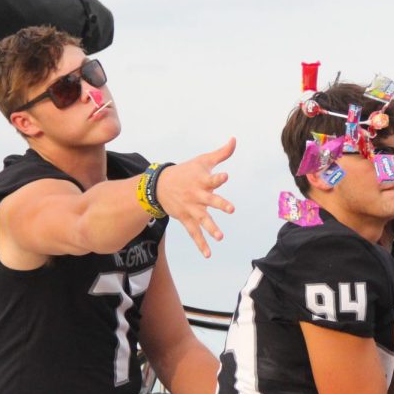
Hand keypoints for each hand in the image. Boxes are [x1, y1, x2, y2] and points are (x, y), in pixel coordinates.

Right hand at [156, 138, 236, 256]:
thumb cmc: (186, 171)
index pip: (212, 179)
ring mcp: (191, 209)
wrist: (159, 186)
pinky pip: (194, 233)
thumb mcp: (202, 161)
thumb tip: (234, 140)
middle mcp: (197, 195)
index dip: (219, 178)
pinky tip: (208, 254)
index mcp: (202, 180)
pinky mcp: (186, 219)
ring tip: (220, 237)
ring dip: (210, 228)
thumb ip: (221, 153)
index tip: (225, 176)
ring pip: (202, 220)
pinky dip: (200, 244)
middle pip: (210, 201)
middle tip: (231, 209)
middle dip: (220, 204)